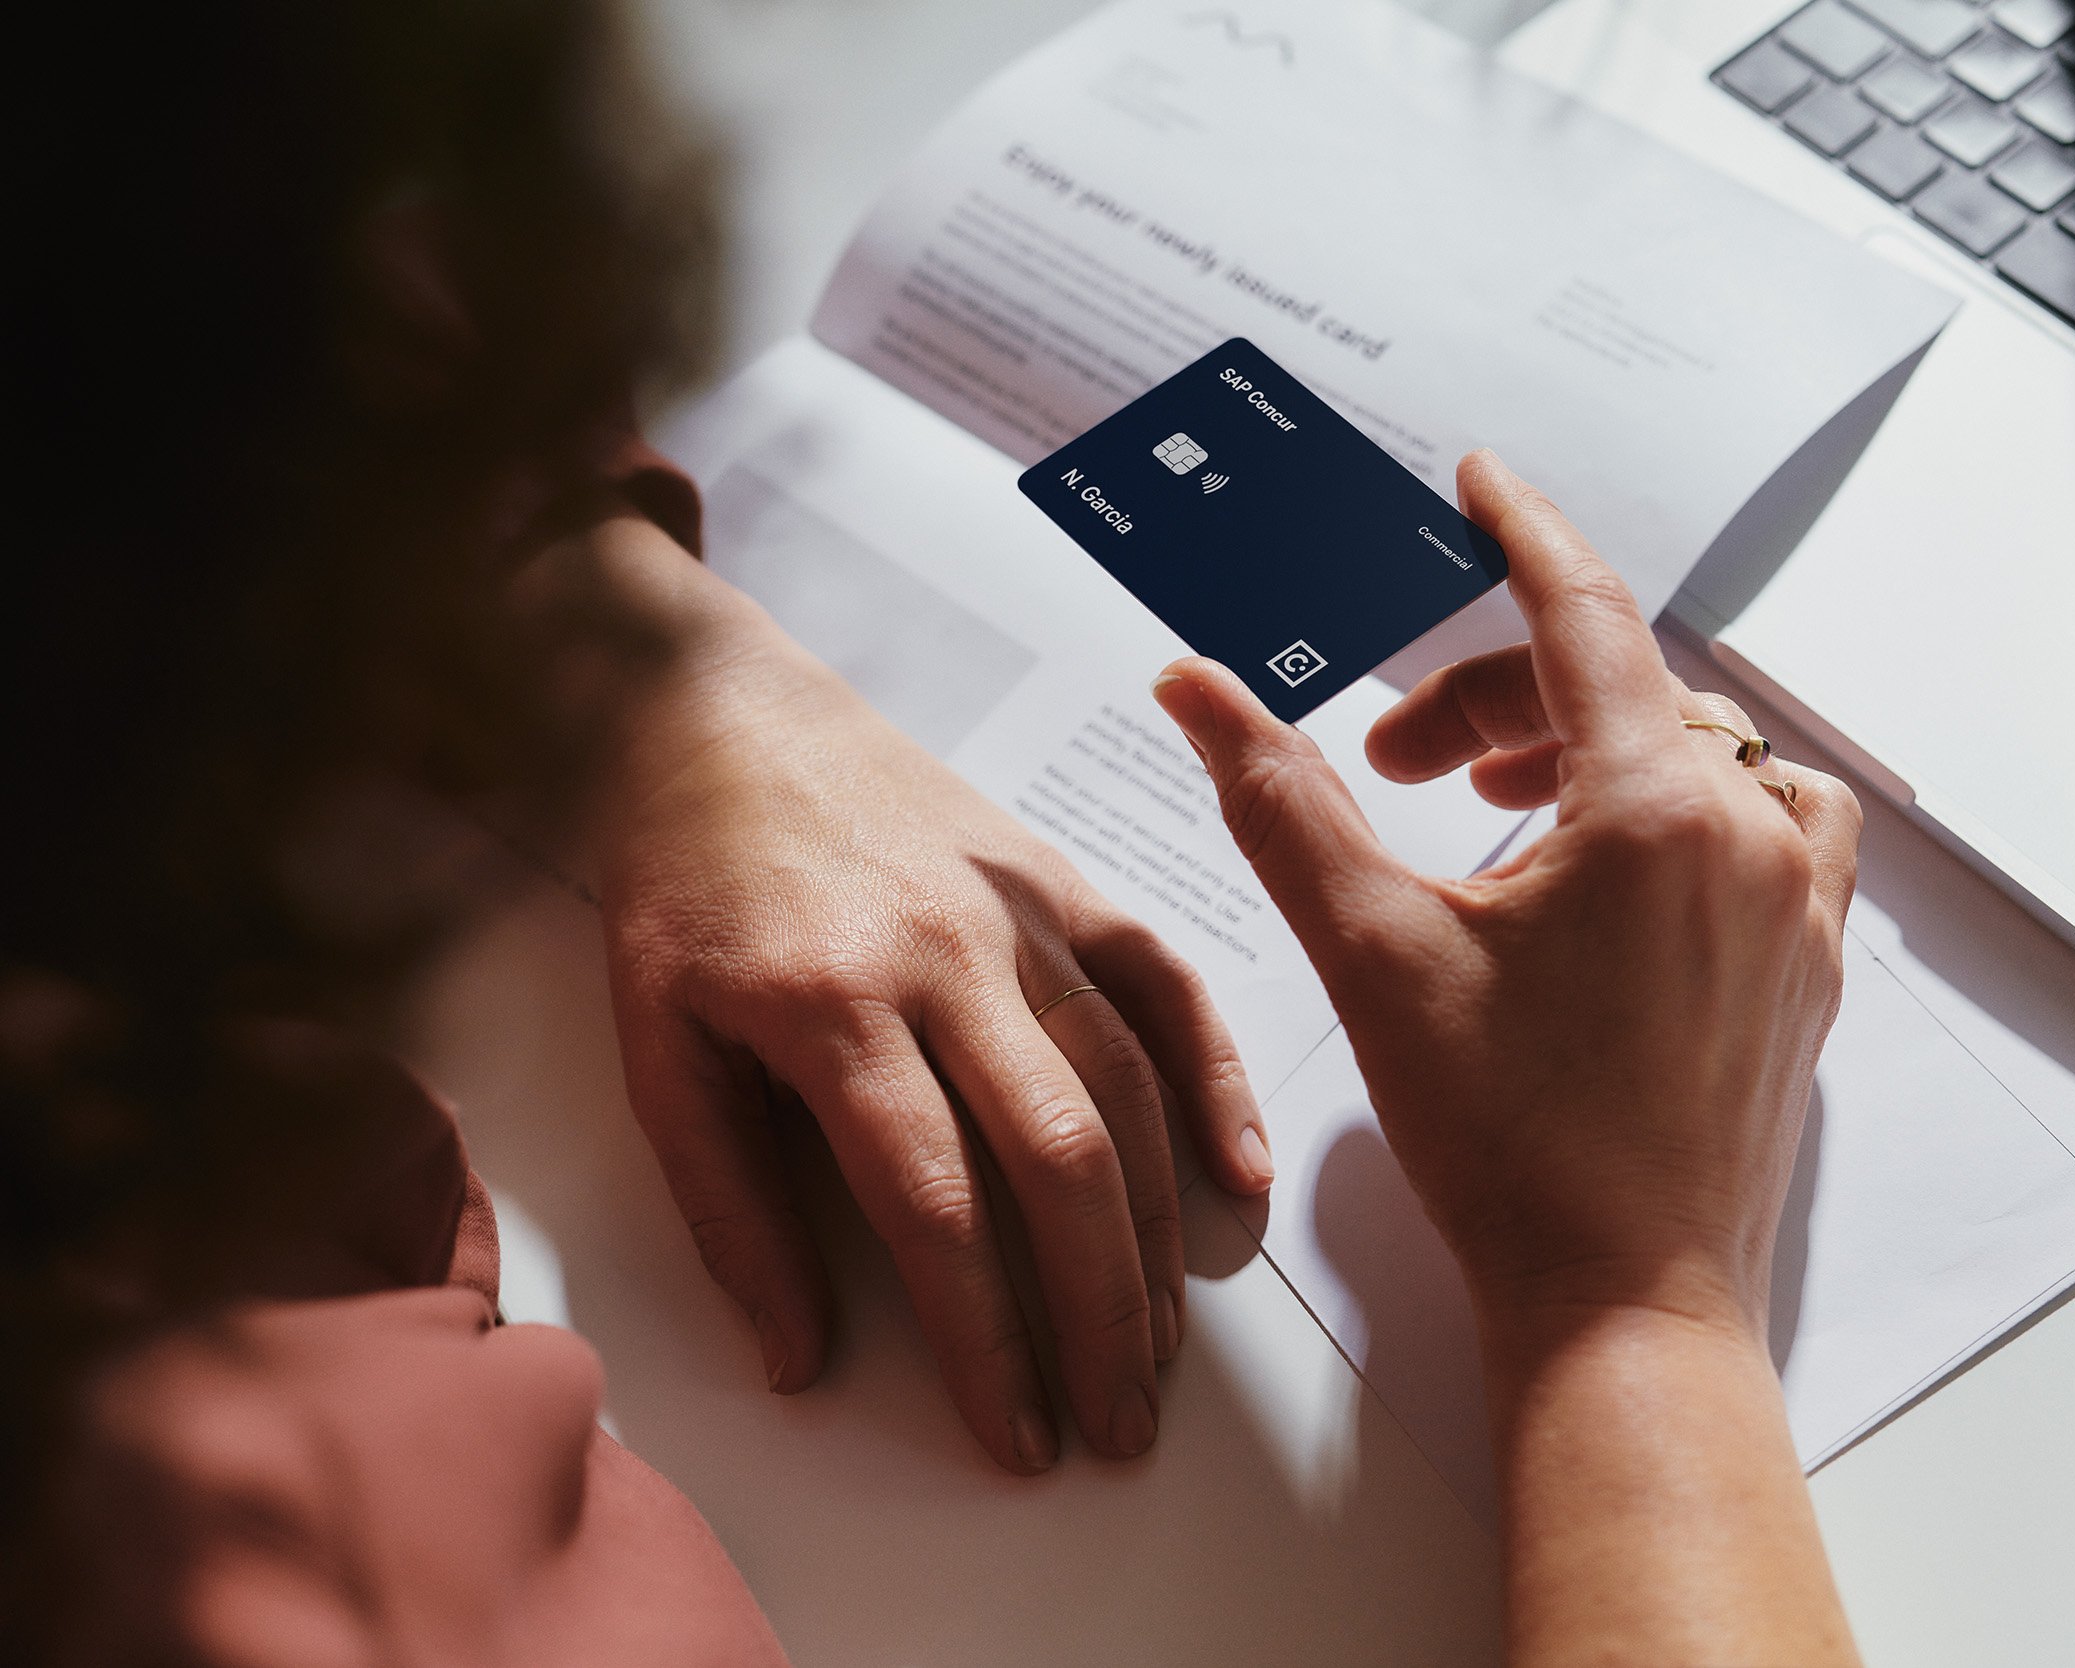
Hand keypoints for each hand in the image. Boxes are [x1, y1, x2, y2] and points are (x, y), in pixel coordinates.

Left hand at [576, 516, 1272, 1472]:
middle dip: (1102, 1313)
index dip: (987, 1338)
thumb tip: (799, 1357)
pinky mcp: (1064, 880)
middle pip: (1060, 1157)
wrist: (716, 713)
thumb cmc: (682, 891)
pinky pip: (1166, 980)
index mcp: (831, 1006)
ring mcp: (1023, 912)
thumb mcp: (655, 1049)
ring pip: (1127, 1084)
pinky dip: (1217, 1079)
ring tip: (1163, 1348)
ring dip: (1158, 1231)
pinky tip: (1240, 1179)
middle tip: (1122, 1426)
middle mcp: (949, 957)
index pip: (933, 1204)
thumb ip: (726, 1208)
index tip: (1017, 1435)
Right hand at [1149, 451, 1858, 1341]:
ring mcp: (1799, 909)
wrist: (1624, 1304)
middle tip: (1403, 757)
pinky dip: (1685, 814)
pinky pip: (1768, 832)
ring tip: (1509, 807)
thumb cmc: (1513, 1145)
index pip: (1582, 613)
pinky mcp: (1808, 971)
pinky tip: (1605, 878)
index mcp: (1655, 811)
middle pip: (1625, 692)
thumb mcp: (1374, 953)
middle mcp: (1752, 841)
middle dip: (1504, 695)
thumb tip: (1199, 691)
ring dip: (1604, 747)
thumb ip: (1284, 802)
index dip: (1519, 533)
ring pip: (1708, 755)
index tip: (1479, 483)